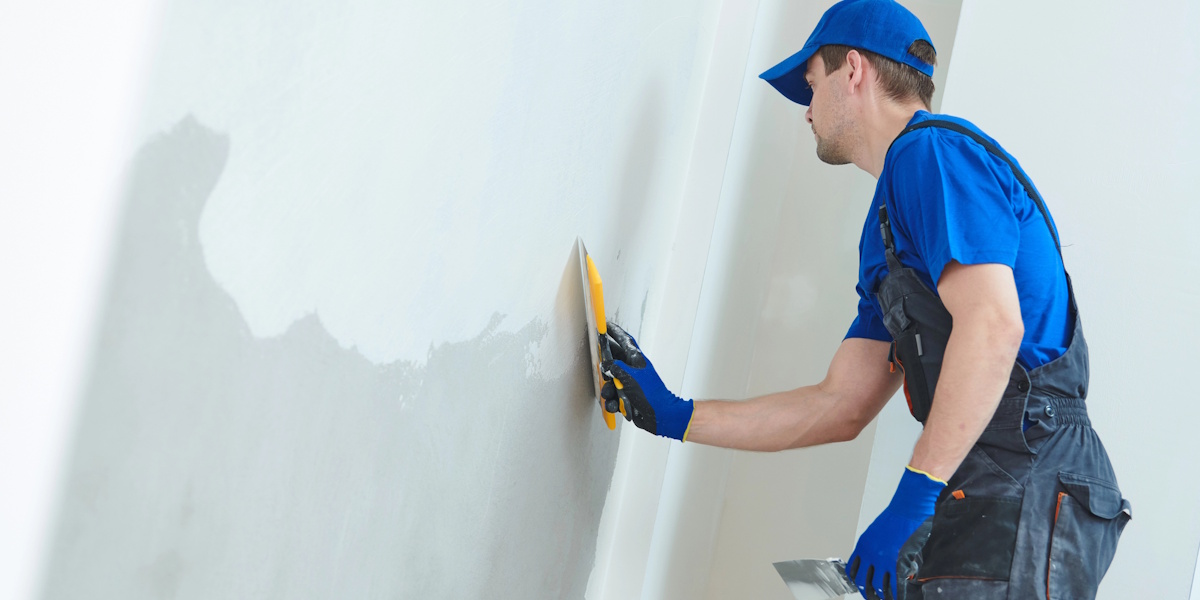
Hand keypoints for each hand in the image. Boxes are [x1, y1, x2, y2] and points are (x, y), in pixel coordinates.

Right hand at [600, 322, 693, 440]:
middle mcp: (632, 369)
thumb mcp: (630, 376)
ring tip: (611, 394)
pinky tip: (615, 405)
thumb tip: (605, 364)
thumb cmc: (650, 393)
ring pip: (610, 381)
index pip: (624, 340)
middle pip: (612, 361)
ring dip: (607, 389)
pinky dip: (612, 402)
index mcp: (636, 359)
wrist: (659, 414)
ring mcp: (629, 383)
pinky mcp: (626, 396)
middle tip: (599, 368)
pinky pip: (613, 397)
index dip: (614, 332)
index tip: (605, 325)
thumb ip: (615, 367)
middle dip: (604, 367)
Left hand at [847, 467, 944, 598]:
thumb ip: (874, 548)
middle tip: (874, 598)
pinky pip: (895, 585)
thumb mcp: (876, 532)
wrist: (909, 507)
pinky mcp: (899, 562)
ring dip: (882, 597)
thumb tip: (877, 563)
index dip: (856, 582)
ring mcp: (884, 559)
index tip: (861, 588)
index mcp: (862, 546)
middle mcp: (870, 554)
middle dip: (868, 594)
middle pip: (864, 582)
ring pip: (879, 587)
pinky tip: (898, 597)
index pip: (852, 570)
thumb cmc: (896, 516)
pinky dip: (896, 595)